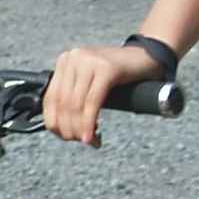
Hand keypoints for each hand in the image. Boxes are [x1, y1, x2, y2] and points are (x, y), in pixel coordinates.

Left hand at [39, 41, 167, 148]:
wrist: (149, 57)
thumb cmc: (120, 74)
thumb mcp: (90, 84)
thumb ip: (75, 98)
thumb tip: (61, 128)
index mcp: (65, 62)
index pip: (49, 98)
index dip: (54, 123)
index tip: (65, 137)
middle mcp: (73, 58)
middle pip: (61, 103)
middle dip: (68, 129)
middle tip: (81, 141)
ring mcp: (88, 60)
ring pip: (75, 104)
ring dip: (80, 129)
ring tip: (90, 141)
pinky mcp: (106, 68)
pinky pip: (92, 102)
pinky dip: (89, 122)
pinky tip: (93, 136)